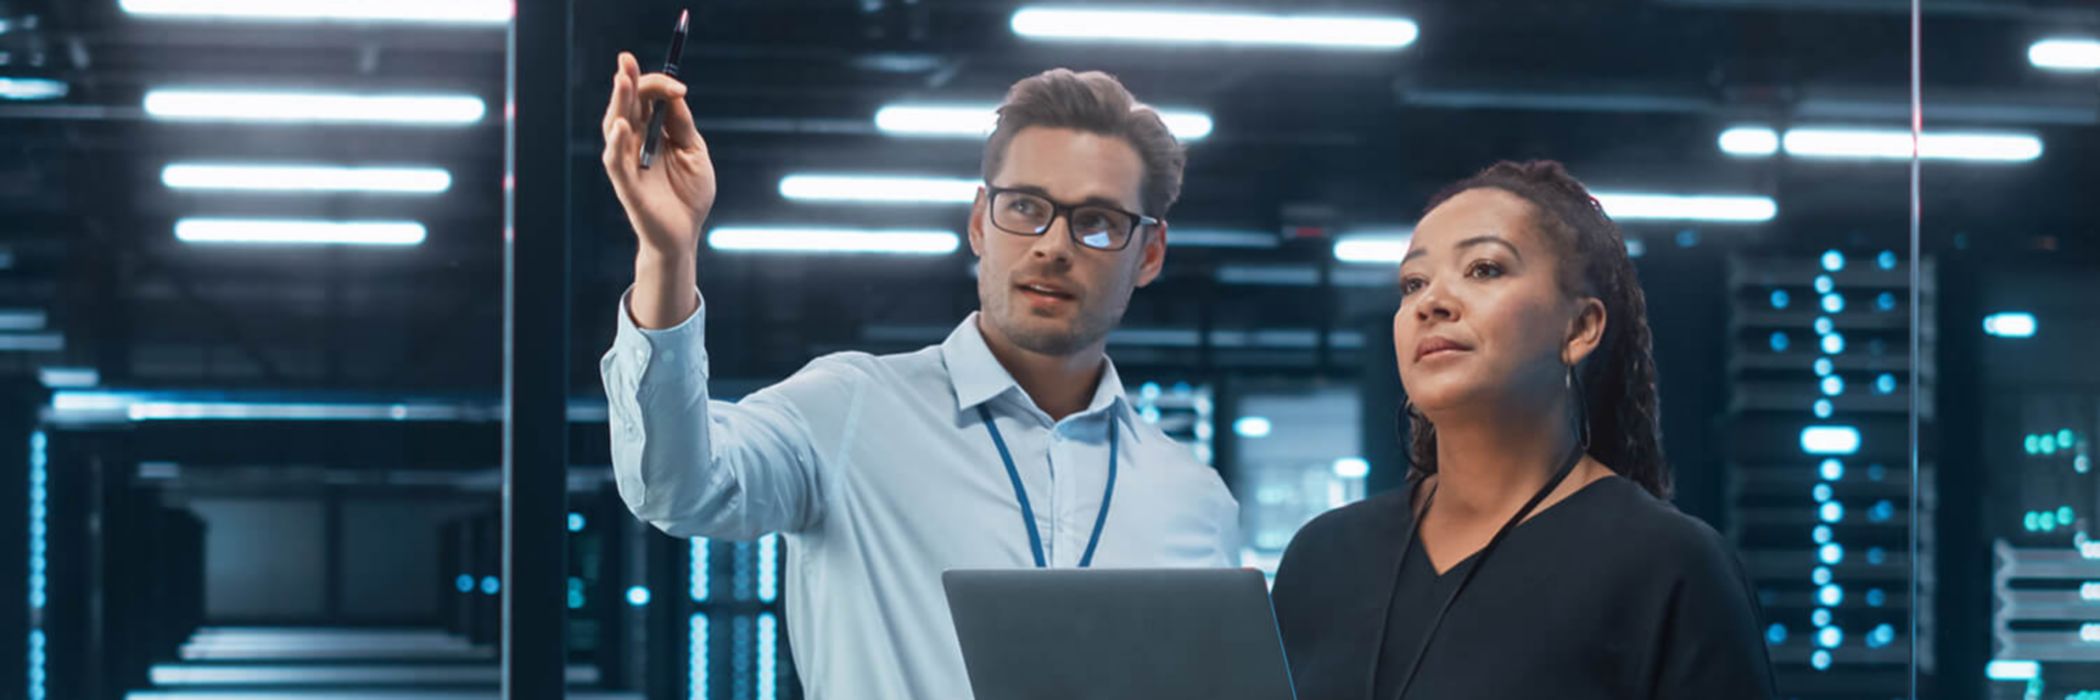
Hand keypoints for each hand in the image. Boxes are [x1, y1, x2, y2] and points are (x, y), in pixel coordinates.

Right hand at [601, 51, 715, 258]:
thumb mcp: (694, 153)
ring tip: (623, 81)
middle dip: (627, 80)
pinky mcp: (625, 184)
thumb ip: (683, 125)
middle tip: (626, 59)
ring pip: (615, 126)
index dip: (659, 86)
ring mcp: (627, 161)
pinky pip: (615, 160)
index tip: (679, 87)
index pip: (647, 99)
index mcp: (653, 132)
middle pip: (627, 105)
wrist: (684, 235)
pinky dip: (617, 142)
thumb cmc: (689, 195)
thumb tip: (675, 94)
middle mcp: (635, 142)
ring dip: (619, 102)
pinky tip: (623, 126)